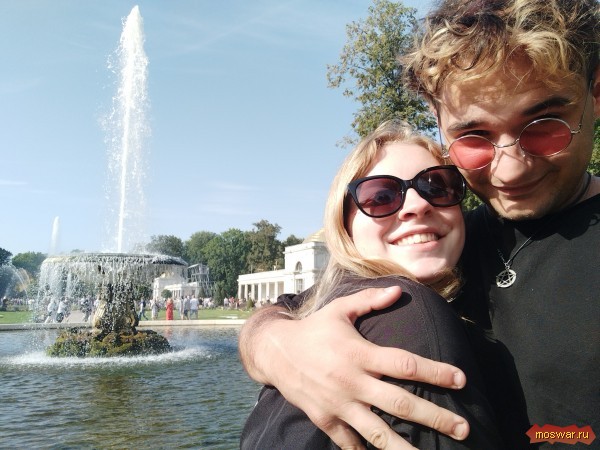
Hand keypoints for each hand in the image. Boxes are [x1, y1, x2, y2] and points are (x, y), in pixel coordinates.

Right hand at [241, 286, 468, 448]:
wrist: (276, 352)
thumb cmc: (314, 329)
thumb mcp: (339, 309)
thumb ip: (370, 300)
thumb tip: (398, 291)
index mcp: (359, 354)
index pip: (405, 364)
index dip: (436, 371)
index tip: (461, 379)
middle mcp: (352, 382)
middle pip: (400, 403)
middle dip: (435, 417)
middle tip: (464, 429)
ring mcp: (338, 404)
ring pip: (378, 432)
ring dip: (405, 448)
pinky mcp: (325, 420)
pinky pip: (349, 442)